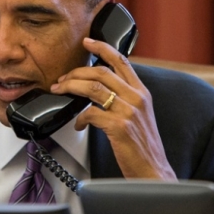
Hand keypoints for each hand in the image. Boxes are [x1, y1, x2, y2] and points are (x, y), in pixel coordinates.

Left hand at [50, 38, 176, 179]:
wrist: (153, 171)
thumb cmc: (143, 147)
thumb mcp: (139, 115)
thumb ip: (124, 99)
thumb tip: (98, 91)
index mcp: (142, 92)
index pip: (121, 61)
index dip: (103, 48)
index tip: (87, 42)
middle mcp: (137, 98)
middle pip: (101, 72)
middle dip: (76, 72)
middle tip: (62, 79)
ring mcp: (129, 111)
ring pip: (93, 88)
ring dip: (71, 87)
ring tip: (61, 91)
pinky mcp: (119, 126)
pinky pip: (90, 114)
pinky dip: (79, 118)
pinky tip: (78, 124)